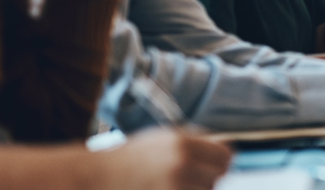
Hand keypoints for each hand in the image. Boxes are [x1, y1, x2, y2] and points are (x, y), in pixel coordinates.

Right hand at [98, 129, 231, 189]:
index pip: (225, 156)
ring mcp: (174, 188)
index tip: (212, 165)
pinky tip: (163, 189)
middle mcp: (181, 166)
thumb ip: (196, 142)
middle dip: (205, 178)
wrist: (96, 178)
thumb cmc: (129, 159)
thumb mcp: (162, 139)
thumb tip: (227, 149)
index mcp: (183, 144)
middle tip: (183, 177)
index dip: (219, 161)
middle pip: (217, 178)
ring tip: (169, 184)